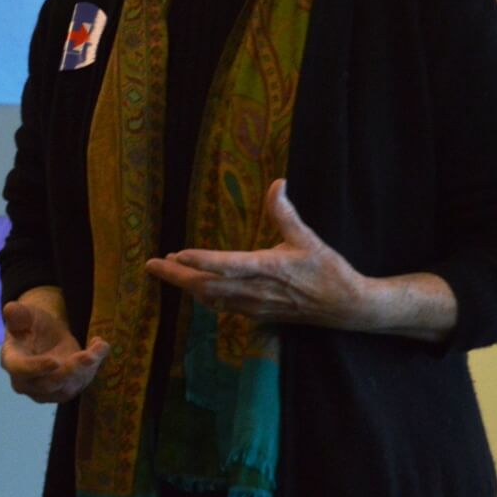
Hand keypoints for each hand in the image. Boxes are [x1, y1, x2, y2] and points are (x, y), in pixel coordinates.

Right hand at [0, 293, 109, 403]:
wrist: (46, 336)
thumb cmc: (31, 325)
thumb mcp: (25, 315)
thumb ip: (17, 313)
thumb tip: (9, 309)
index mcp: (11, 361)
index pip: (21, 370)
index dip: (36, 368)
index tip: (54, 361)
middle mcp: (26, 382)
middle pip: (48, 383)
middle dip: (70, 370)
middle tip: (87, 357)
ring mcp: (46, 391)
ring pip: (67, 387)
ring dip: (85, 370)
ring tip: (98, 348)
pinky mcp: (65, 391)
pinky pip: (80, 383)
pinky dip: (93, 366)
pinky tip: (100, 346)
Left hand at [143, 179, 374, 330]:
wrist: (345, 307)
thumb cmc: (328, 270)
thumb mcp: (308, 239)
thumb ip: (285, 213)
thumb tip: (277, 183)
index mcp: (268, 268)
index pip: (228, 265)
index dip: (201, 260)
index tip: (176, 253)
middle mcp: (256, 290)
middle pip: (207, 286)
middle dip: (176, 276)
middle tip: (151, 265)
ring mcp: (254, 305)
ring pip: (210, 298)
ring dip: (185, 285)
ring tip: (164, 271)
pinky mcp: (256, 313)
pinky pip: (222, 306)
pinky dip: (202, 296)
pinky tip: (193, 288)